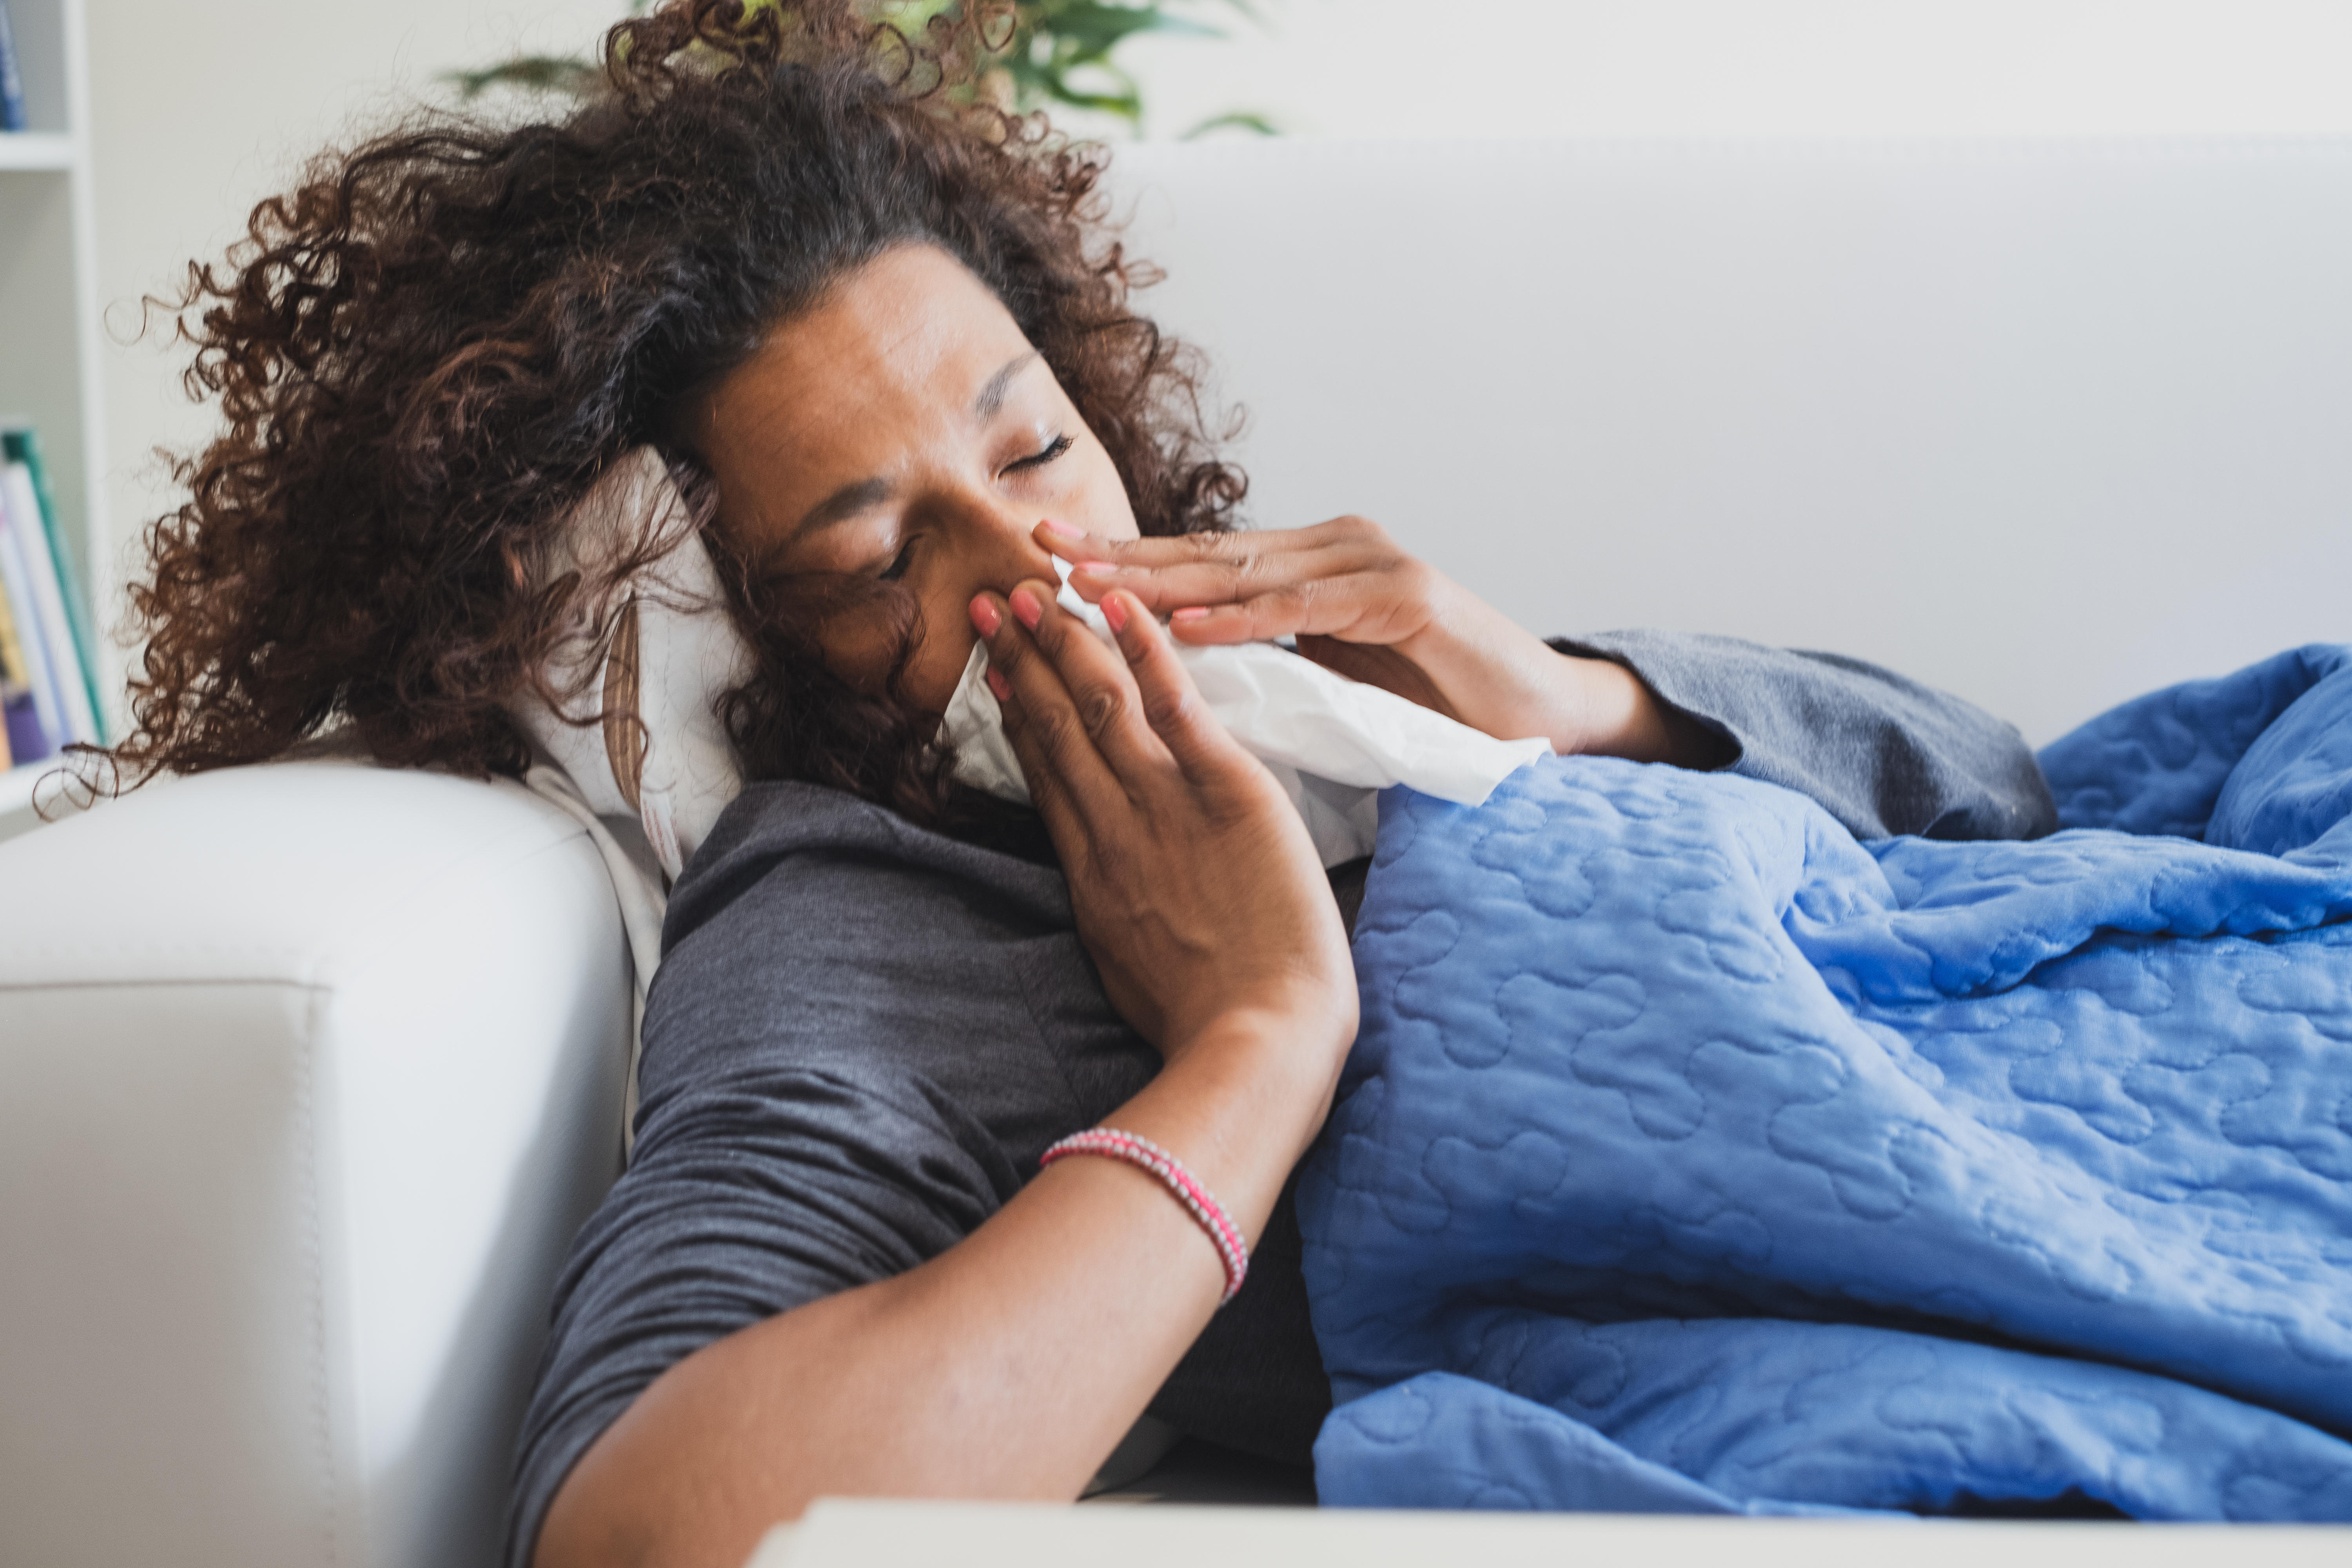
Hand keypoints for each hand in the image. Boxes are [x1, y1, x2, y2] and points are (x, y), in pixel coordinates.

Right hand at [968, 578, 1356, 1067]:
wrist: (1256, 1041)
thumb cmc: (1208, 1024)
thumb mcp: (1130, 968)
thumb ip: (1114, 914)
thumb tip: (1106, 895)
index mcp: (1093, 871)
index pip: (1045, 772)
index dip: (1018, 713)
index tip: (996, 670)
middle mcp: (1114, 828)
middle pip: (1054, 726)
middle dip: (1021, 659)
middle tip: (989, 601)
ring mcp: (1164, 806)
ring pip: (1099, 704)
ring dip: (1063, 640)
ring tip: (1034, 588)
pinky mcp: (1224, 793)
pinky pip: (1176, 708)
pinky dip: (1147, 652)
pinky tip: (1120, 606)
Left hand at [1039, 516, 1712, 764]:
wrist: (1535, 721)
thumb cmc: (1430, 705)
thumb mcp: (1323, 680)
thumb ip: (1260, 661)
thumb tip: (1172, 669)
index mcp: (1307, 567)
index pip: (1196, 563)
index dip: (1119, 563)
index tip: (1042, 564)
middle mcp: (1333, 549)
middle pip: (1206, 553)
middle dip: (1119, 554)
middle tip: (1038, 548)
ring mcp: (1372, 564)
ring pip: (1246, 571)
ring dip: (1162, 577)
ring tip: (1089, 582)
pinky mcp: (1406, 596)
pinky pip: (1308, 608)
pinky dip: (1246, 617)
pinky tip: (1186, 624)